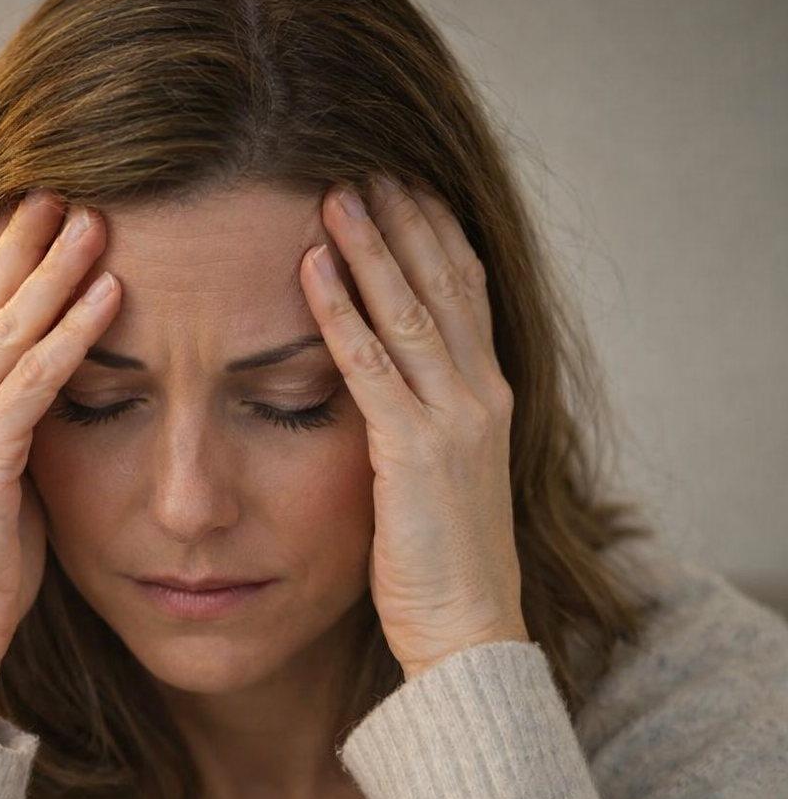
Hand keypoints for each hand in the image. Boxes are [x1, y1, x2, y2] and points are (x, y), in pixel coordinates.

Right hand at [0, 188, 119, 692]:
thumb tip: (62, 384)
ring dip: (56, 267)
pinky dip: (73, 332)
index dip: (2, 247)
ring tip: (98, 217)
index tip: (41, 199)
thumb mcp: (0, 473)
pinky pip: (34, 379)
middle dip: (28, 236)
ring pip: (8, 325)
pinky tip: (109, 293)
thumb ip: (17, 419)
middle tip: (72, 182)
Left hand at [299, 178, 529, 680]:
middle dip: (403, 220)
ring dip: (371, 246)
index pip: (465, 291)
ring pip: (410, 309)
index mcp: (486, 398)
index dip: (433, 234)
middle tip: (363, 163)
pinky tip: (311, 270)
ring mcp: (454, 421)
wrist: (469, 634)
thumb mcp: (436, 477)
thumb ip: (416, 422)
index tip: (401, 185)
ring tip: (334, 193)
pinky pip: (371, 366)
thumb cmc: (442, 565)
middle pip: (443, 281)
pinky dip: (341, 312)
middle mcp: (480, 395)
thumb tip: (379, 388)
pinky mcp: (413, 453)